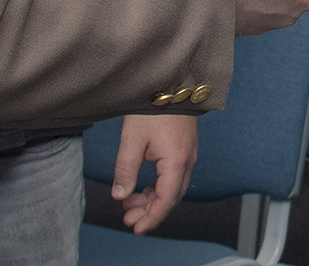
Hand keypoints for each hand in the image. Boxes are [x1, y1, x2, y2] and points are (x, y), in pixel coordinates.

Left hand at [110, 114, 197, 234]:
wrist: (173, 80)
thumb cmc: (153, 107)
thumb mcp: (132, 139)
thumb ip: (126, 170)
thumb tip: (119, 195)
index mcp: (176, 162)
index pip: (166, 201)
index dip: (151, 218)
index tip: (136, 228)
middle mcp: (187, 161)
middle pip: (170, 198)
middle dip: (149, 211)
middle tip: (127, 218)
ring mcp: (189, 154)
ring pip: (172, 188)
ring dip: (152, 199)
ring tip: (129, 202)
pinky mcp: (185, 148)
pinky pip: (174, 176)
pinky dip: (158, 186)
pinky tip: (142, 187)